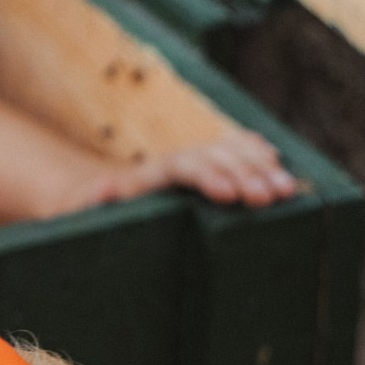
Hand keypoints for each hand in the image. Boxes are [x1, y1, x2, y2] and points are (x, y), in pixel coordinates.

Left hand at [96, 126, 300, 210]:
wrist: (81, 193)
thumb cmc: (79, 211)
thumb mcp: (76, 211)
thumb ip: (91, 200)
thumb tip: (104, 187)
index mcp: (142, 176)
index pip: (179, 166)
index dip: (206, 175)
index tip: (230, 194)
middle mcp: (167, 163)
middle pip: (211, 157)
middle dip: (244, 173)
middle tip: (273, 195)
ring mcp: (183, 163)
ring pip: (225, 154)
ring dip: (257, 166)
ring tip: (288, 188)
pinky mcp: (195, 170)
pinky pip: (227, 153)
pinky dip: (250, 153)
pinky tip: (273, 159)